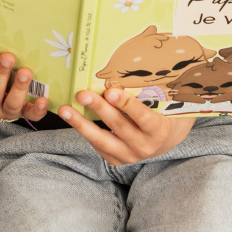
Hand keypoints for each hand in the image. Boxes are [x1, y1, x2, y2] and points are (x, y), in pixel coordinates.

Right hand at [0, 49, 47, 122]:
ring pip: (11, 103)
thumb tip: (0, 39)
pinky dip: (38, 109)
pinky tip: (43, 99)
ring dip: (19, 87)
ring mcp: (6, 113)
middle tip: (8, 57)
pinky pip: (31, 115)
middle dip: (1, 73)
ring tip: (25, 72)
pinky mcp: (23, 115)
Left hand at [58, 86, 193, 164]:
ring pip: (102, 139)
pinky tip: (72, 118)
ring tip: (65, 110)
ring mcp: (130, 156)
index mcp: (159, 131)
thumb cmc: (163, 113)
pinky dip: (84, 131)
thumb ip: (148, 93)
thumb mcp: (163, 104)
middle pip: (118, 126)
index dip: (126, 105)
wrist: (165, 140)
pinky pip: (98, 145)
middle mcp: (145, 146)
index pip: (143, 117)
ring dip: (81, 123)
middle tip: (82, 95)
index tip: (111, 92)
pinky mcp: (117, 160)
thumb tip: (123, 71)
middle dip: (98, 109)